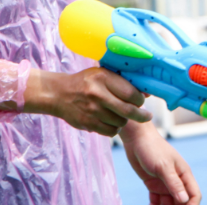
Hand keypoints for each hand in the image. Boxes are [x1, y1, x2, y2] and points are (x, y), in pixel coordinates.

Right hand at [23, 68, 151, 135]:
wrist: (59, 94)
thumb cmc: (86, 82)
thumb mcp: (102, 74)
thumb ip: (122, 81)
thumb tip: (146, 93)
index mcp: (103, 77)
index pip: (130, 92)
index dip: (140, 99)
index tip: (142, 100)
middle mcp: (98, 94)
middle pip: (128, 110)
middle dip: (142, 115)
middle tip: (147, 116)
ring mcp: (92, 110)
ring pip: (120, 122)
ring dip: (125, 120)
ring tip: (121, 115)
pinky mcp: (87, 123)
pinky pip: (110, 131)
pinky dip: (115, 128)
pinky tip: (112, 121)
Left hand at [121, 121, 200, 204]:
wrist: (136, 139)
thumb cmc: (152, 148)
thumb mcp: (164, 166)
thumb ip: (174, 183)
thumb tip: (185, 200)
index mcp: (184, 174)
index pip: (194, 194)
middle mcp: (176, 180)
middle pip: (182, 202)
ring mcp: (164, 183)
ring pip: (169, 203)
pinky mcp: (153, 184)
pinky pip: (156, 201)